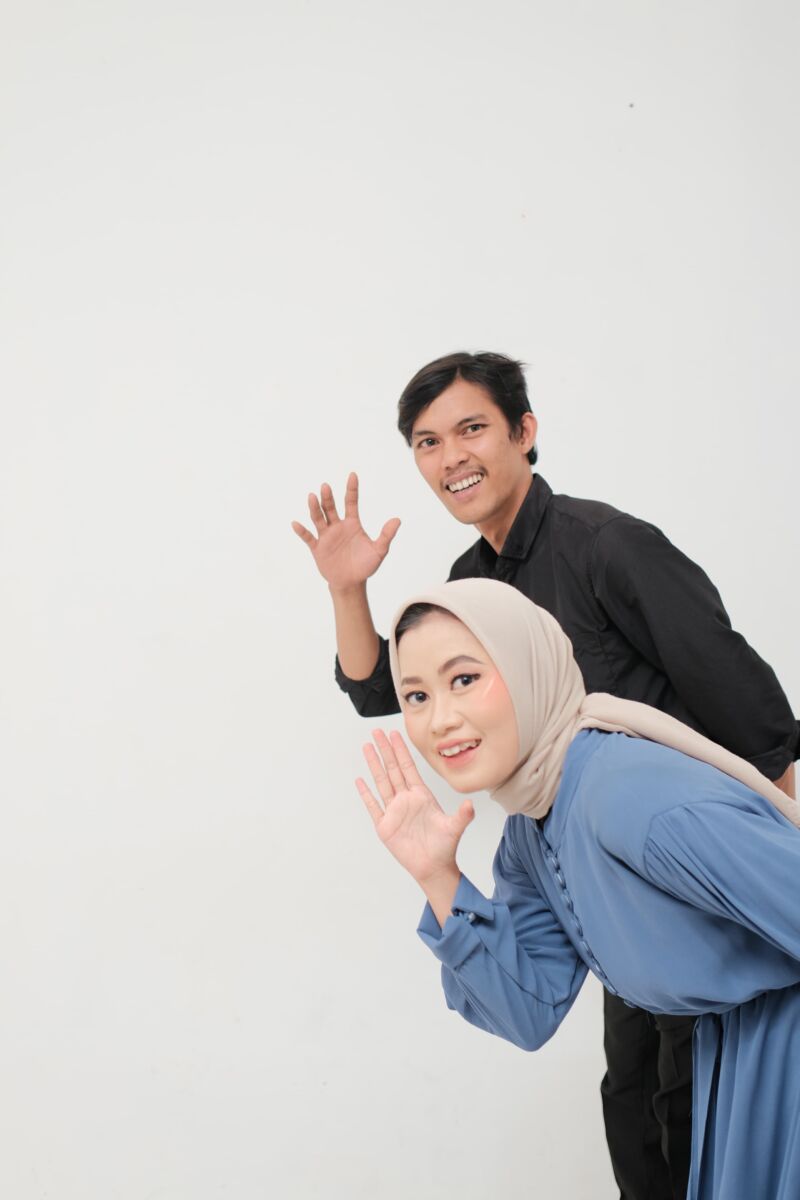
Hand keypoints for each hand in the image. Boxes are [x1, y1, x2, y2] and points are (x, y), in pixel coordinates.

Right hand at [291, 473, 400, 590]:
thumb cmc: (365, 566)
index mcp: (352, 524)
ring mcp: (326, 536)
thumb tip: (397, 520)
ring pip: (319, 518)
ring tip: (312, 496)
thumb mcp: (379, 551)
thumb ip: (386, 535)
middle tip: (326, 486)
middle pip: (331, 508)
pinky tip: (296, 524)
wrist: (352, 583)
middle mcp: (337, 526)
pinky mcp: (318, 548)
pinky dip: (302, 531)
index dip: (352, 489)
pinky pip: (308, 537)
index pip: (351, 502)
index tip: (353, 475)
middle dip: (328, 497)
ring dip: (315, 508)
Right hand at [356, 730, 474, 885]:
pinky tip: (360, 781)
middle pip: (392, 769)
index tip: (394, 734)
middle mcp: (406, 800)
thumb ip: (462, 816)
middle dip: (385, 750)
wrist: (433, 867)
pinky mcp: (385, 826)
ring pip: (381, 783)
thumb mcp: (455, 828)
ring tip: (367, 748)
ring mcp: (394, 811)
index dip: (401, 750)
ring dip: (374, 765)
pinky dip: (366, 794)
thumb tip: (470, 805)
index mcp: (421, 796)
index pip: (408, 768)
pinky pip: (373, 806)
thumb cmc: (444, 847)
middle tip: (377, 731)